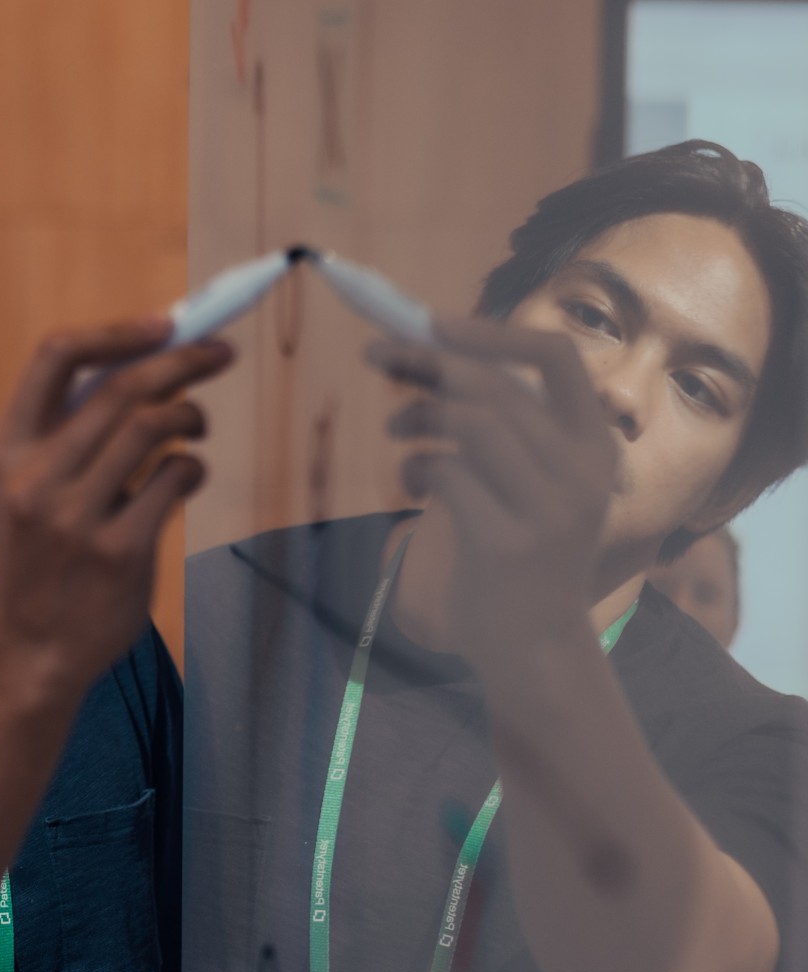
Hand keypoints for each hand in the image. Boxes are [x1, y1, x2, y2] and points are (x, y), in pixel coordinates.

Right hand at [0, 318, 232, 688]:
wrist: (27, 647)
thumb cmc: (38, 557)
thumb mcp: (24, 489)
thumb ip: (68, 434)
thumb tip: (148, 361)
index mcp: (7, 450)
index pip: (56, 357)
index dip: (116, 331)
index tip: (164, 324)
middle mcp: (35, 477)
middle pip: (123, 389)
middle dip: (182, 362)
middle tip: (219, 354)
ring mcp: (76, 517)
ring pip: (153, 427)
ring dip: (190, 416)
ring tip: (195, 428)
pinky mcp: (119, 552)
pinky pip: (174, 480)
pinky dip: (191, 468)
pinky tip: (186, 477)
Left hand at [371, 315, 616, 669]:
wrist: (535, 646)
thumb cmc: (518, 554)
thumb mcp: (528, 482)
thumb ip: (500, 425)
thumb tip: (426, 354)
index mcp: (594, 444)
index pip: (557, 356)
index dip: (491, 332)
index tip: (431, 324)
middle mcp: (582, 470)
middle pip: (496, 386)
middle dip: (426, 362)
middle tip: (376, 356)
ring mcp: (550, 508)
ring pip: (472, 422)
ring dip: (418, 414)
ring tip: (396, 430)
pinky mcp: (508, 543)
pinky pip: (448, 473)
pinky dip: (415, 463)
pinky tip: (409, 476)